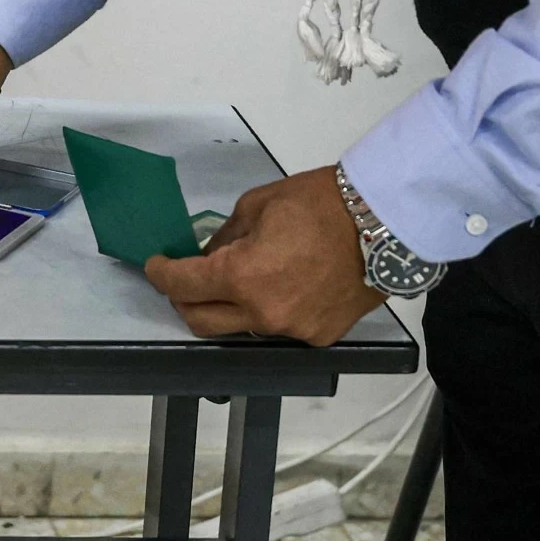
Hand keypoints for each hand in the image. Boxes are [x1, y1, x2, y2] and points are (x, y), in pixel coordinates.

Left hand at [142, 170, 383, 343]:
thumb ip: (225, 237)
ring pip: (241, 328)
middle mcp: (262, 314)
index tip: (156, 266)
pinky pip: (279, 328)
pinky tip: (282, 286)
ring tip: (239, 279)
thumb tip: (208, 255)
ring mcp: (292, 331)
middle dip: (184, 300)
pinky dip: (269, 311)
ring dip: (229, 307)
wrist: (383, 222)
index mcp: (242, 277)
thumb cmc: (319, 203)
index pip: (183, 286)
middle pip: (202, 322)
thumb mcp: (257, 206)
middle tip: (184, 280)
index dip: (161, 275)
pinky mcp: (319, 337)